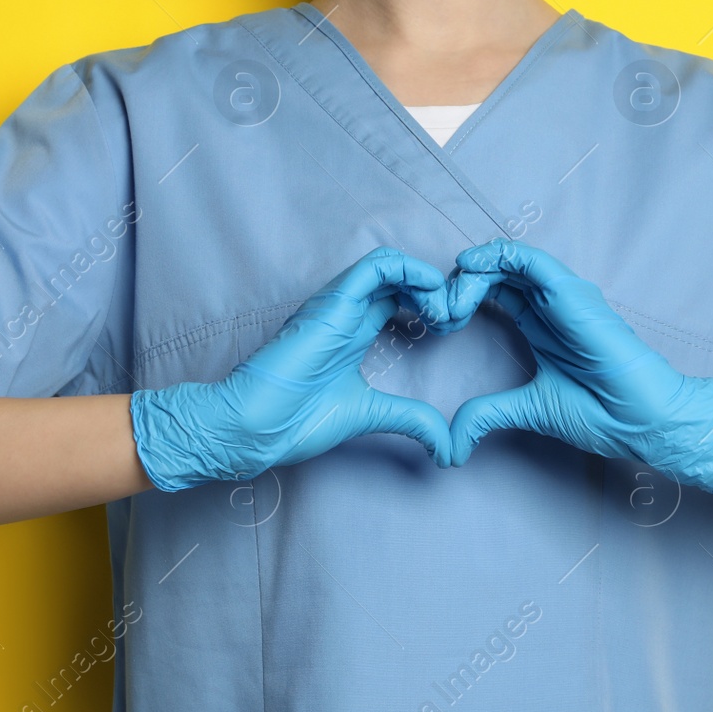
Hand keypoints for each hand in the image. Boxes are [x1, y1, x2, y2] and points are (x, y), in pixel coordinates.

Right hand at [130, 247, 452, 489]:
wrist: (256, 427)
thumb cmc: (297, 420)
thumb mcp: (372, 415)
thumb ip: (410, 420)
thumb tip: (448, 446)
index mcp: (354, 331)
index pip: (400, 297)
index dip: (433, 304)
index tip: (452, 327)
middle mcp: (348, 312)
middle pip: (400, 277)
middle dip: (436, 290)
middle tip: (456, 317)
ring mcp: (338, 305)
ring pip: (390, 265)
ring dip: (425, 280)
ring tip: (444, 310)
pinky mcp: (332, 304)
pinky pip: (374, 268)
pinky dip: (408, 271)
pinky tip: (430, 293)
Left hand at [447, 240, 712, 493]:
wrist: (639, 419)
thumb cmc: (600, 413)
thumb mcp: (528, 409)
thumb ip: (488, 414)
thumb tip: (453, 442)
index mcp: (539, 324)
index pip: (494, 291)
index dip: (462, 297)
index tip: (438, 321)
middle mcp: (549, 304)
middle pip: (495, 273)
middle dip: (460, 284)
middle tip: (438, 312)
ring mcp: (561, 295)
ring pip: (506, 261)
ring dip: (472, 273)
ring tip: (451, 299)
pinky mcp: (569, 292)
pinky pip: (527, 259)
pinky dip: (495, 257)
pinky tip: (469, 269)